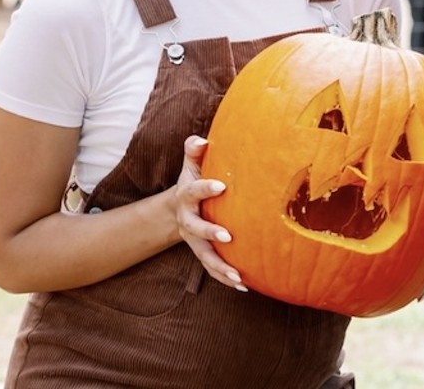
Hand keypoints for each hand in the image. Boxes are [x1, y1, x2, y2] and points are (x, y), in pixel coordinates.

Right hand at [173, 135, 245, 291]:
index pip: (193, 192)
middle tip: (228, 236)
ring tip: (239, 277)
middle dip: (210, 233)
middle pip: (196, 229)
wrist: (178, 208)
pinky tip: (244, 285)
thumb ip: (194, 151)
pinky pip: (213, 269)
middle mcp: (187, 221)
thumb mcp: (191, 165)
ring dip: (221, 267)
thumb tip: (202, 139)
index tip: (222, 186)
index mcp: (186, 197)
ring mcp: (194, 240)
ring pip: (205, 256)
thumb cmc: (193, 180)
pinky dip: (225, 278)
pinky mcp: (203, 253)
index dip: (205, 188)